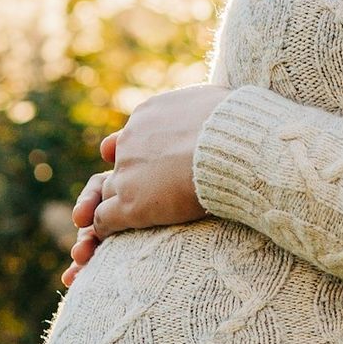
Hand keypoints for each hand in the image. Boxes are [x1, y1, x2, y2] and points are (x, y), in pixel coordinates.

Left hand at [60, 83, 231, 288]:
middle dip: (120, 186)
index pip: (131, 139)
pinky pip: (105, 220)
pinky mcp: (129, 204)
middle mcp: (130, 140)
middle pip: (115, 168)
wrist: (233, 146)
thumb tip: (212, 112)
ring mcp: (127, 173)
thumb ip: (199, 108)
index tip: (144, 167)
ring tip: (115, 229)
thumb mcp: (216, 100)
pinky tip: (110, 243)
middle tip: (124, 203)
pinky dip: (105, 232)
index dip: (137, 157)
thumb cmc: (238, 125)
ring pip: (106, 195)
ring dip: (109, 212)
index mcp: (149, 115)